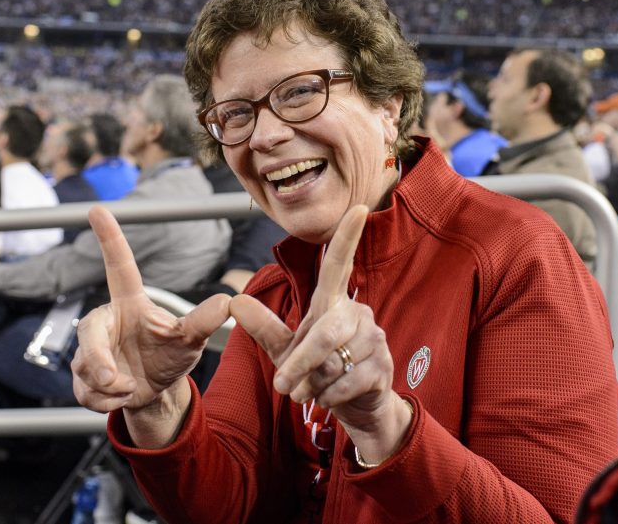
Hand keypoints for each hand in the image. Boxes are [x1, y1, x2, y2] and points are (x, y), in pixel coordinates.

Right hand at [71, 206, 230, 413]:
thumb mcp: (191, 339)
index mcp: (130, 303)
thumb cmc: (172, 354)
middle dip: (97, 359)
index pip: (119, 266)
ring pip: (85, 368)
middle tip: (116, 379)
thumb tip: (228, 301)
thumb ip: (204, 321)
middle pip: (87, 330)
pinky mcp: (83, 378)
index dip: (109, 238)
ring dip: (111, 386)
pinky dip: (105, 402)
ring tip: (132, 385)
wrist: (158, 390)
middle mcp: (106, 322)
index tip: (97, 207)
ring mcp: (91, 350)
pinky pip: (84, 392)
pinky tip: (123, 397)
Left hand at [231, 206, 410, 464]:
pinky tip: (331, 398)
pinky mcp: (383, 366)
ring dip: (314, 384)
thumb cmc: (319, 371)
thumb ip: (264, 327)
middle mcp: (357, 314)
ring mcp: (374, 339)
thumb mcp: (286, 350)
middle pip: (325, 333)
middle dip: (300, 362)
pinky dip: (330, 396)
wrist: (354, 408)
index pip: (340, 266)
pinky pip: (349, 381)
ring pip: (335, 361)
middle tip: (281, 386)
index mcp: (332, 304)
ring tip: (311, 392)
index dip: (348, 238)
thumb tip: (234, 301)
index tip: (359, 208)